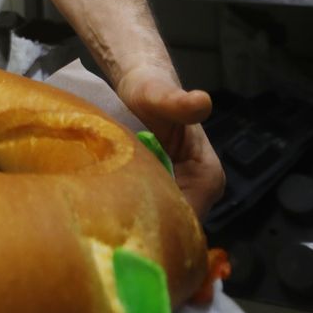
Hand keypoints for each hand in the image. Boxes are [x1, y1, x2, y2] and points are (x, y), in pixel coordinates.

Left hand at [115, 65, 223, 217]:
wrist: (141, 84)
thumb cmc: (152, 89)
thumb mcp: (160, 94)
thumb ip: (177, 102)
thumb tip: (202, 101)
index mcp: (207, 177)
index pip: (188, 219)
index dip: (159, 226)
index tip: (125, 228)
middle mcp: (199, 192)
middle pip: (174, 227)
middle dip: (145, 229)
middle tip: (107, 228)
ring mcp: (181, 193)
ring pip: (161, 222)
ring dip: (136, 223)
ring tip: (104, 220)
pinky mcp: (163, 191)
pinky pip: (150, 212)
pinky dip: (132, 213)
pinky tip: (107, 211)